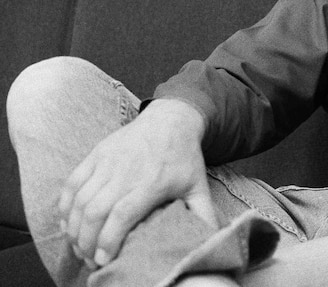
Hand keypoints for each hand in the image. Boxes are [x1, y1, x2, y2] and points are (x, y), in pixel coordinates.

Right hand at [57, 99, 218, 267]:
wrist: (171, 120)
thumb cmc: (184, 157)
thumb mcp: (198, 185)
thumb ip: (202, 214)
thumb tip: (210, 240)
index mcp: (151, 183)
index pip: (121, 215)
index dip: (108, 240)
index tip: (103, 260)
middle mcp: (125, 172)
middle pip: (94, 212)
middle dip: (86, 242)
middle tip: (90, 260)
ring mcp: (107, 162)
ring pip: (79, 200)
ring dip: (73, 228)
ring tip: (79, 247)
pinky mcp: (96, 155)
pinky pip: (72, 183)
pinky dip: (64, 206)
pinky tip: (67, 224)